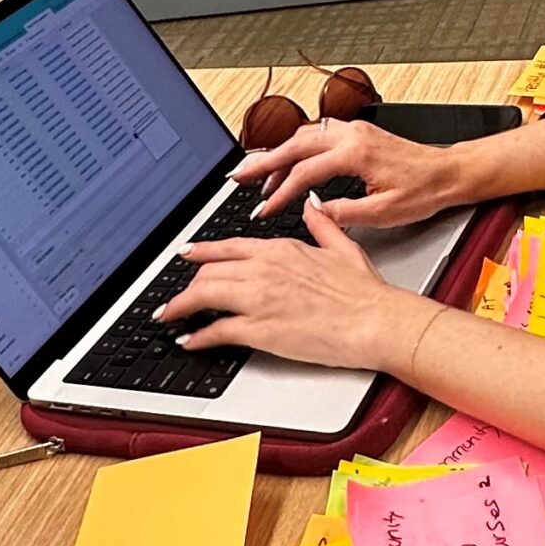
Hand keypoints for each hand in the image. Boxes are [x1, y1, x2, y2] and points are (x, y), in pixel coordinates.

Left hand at [165, 197, 432, 370]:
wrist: (375, 320)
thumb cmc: (364, 292)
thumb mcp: (343, 246)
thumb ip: (321, 224)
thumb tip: (312, 205)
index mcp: (281, 249)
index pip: (228, 246)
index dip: (201, 251)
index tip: (185, 254)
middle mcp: (264, 270)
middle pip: (208, 271)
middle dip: (187, 284)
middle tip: (176, 295)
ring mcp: (259, 299)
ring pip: (203, 296)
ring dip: (180, 307)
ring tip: (169, 316)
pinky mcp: (260, 330)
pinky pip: (216, 331)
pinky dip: (197, 337)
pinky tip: (189, 341)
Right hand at [234, 118, 464, 227]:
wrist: (448, 173)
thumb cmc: (423, 191)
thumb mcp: (384, 212)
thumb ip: (343, 211)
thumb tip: (313, 210)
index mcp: (355, 154)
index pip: (304, 173)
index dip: (280, 194)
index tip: (263, 210)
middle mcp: (352, 135)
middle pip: (295, 144)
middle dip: (264, 162)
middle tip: (239, 177)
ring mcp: (354, 131)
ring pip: (304, 136)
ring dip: (280, 155)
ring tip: (259, 176)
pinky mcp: (358, 134)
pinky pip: (318, 136)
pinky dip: (298, 149)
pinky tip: (289, 162)